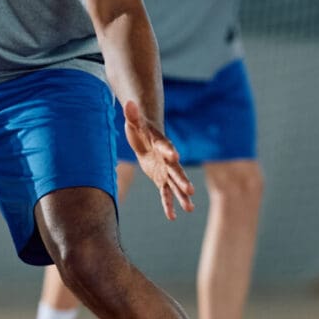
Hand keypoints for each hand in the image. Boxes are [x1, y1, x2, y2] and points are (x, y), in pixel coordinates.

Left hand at [122, 100, 193, 220]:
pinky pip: (165, 193)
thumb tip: (129, 102)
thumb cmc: (139, 128)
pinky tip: (173, 217)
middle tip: (190, 190)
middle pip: (176, 170)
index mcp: (161, 144)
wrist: (146, 138)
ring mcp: (166, 171)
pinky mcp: (162, 179)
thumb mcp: (133, 121)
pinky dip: (168, 205)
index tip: (174, 155)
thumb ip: (132, 114)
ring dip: (181, 196)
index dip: (169, 150)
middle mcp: (167, 159)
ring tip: (190, 208)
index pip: (165, 146)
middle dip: (182, 180)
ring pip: (175, 185)